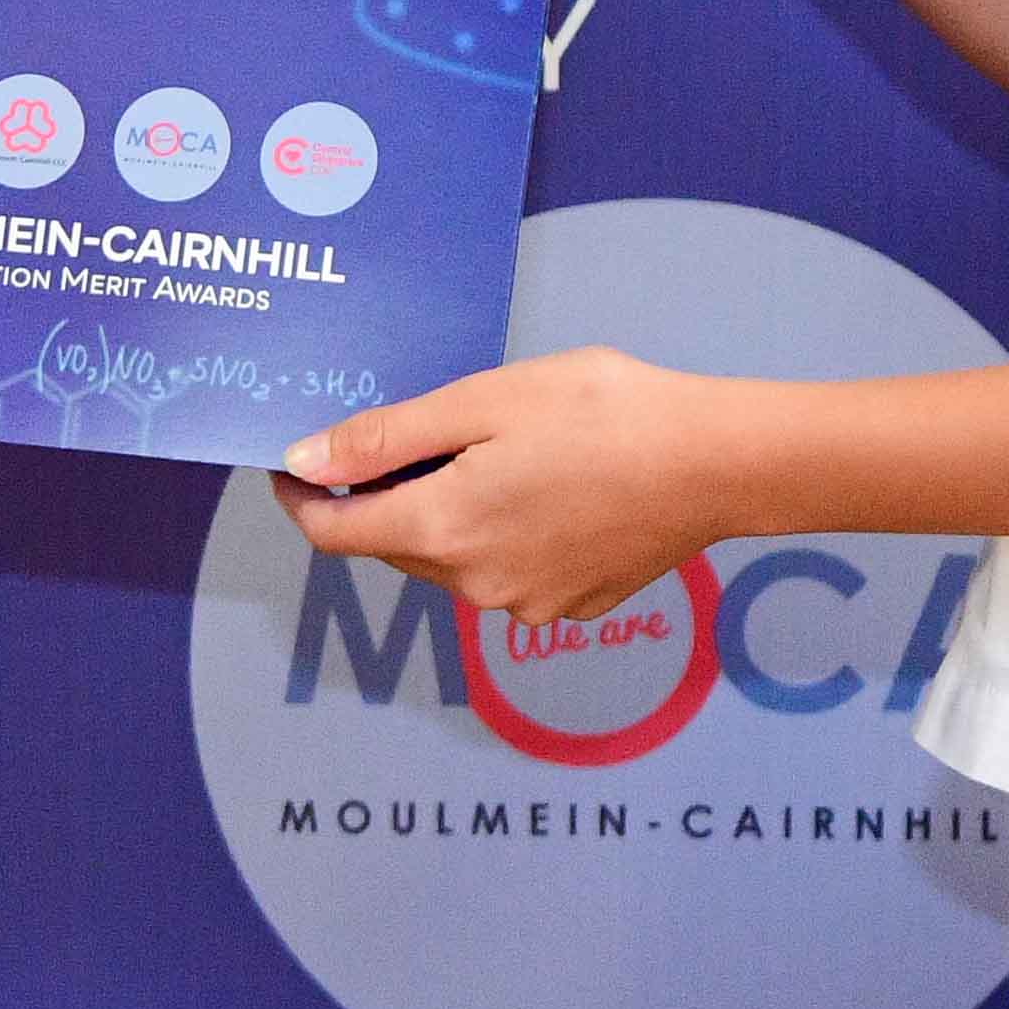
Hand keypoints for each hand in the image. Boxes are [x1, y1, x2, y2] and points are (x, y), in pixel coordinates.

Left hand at [275, 341, 763, 625]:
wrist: (715, 462)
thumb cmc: (602, 412)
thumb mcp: (481, 401)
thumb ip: (386, 437)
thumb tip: (305, 461)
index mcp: (442, 531)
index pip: (335, 531)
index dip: (303, 496)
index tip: (293, 462)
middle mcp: (474, 586)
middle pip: (392, 545)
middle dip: (381, 496)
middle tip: (408, 434)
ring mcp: (525, 604)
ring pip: (450, 560)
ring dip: (445, 514)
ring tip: (490, 451)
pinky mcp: (571, 606)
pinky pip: (506, 573)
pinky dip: (501, 534)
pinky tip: (543, 486)